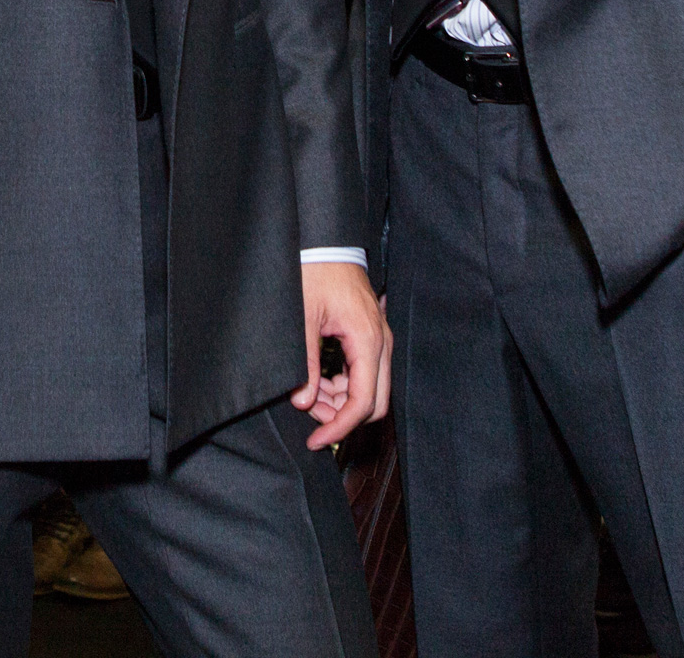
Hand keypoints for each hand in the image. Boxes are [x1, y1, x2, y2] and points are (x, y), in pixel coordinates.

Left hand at [291, 262, 389, 447]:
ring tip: (308, 397)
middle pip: (374, 401)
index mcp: (367, 340)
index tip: (317, 440)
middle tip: (310, 419)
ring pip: (370, 389)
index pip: (363, 402)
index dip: (340, 427)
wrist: (324, 242)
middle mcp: (380, 342)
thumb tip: (304, 402)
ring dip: (341, 401)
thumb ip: (306, 364)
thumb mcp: (303, 319)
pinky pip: (365, 372)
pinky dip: (344, 385)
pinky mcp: (369, 335)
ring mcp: (378, 338)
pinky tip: (319, 382)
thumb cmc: (315, 271)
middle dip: (342, 417)